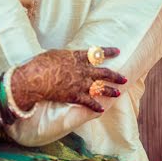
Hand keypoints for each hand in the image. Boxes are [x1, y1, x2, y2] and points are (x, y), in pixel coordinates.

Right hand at [11, 48, 127, 113]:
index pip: (97, 53)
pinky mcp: (75, 96)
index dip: (109, 52)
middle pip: (104, 73)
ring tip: (118, 93)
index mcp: (78, 57)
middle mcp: (83, 70)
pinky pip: (88, 102)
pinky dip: (95, 106)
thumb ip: (65, 56)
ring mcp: (80, 84)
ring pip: (100, 88)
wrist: (37, 78)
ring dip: (110, 91)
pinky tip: (101, 109)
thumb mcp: (55, 54)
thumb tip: (66, 56)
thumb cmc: (42, 63)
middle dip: (115, 76)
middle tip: (124, 78)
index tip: (118, 51)